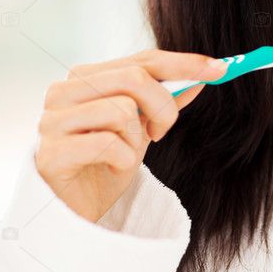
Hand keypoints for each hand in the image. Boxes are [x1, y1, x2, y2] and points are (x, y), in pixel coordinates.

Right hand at [35, 49, 227, 223]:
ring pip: (122, 111)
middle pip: (134, 78)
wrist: (73, 211)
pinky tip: (111, 168)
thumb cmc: (104, 167)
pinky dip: (122, 160)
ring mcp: (53, 121)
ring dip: (136, 140)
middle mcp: (63, 91)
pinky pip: (108, 144)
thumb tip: (201, 78)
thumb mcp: (141, 131)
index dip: (184, 64)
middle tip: (161, 133)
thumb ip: (163, 102)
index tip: (221, 69)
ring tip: (124, 154)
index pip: (141, 60)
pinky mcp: (51, 152)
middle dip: (164, 108)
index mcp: (85, 78)